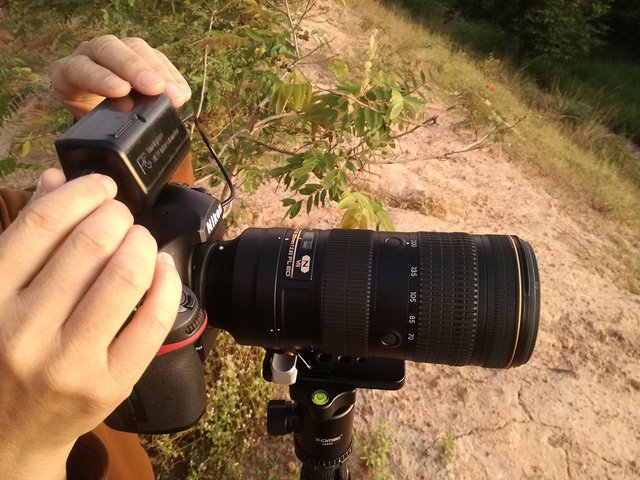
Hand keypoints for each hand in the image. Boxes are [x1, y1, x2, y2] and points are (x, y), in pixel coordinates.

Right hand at [0, 170, 180, 479]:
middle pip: (90, 244)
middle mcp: (24, 329)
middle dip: (118, 216)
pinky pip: (153, 321)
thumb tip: (58, 179)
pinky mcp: (109, 384)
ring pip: (125, 277)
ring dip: (143, 244)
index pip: (43, 224)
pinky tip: (163, 269)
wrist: (9, 432)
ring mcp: (69, 361)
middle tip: (122, 216)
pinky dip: (167, 283)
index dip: (82, 193)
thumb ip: (26, 235)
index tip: (102, 185)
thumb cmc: (4, 352)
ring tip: (140, 240)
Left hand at [51, 35, 191, 117]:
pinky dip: (172, 76)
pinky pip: (158, 57)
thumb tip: (128, 133)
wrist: (96, 112)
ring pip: (136, 48)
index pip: (80, 68)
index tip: (121, 91)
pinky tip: (181, 92)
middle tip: (155, 88)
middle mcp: (90, 55)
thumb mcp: (86, 126)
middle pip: (109, 48)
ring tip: (175, 95)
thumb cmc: (90, 120)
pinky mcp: (141, 55)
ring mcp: (117, 51)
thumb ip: (98, 128)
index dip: (100, 78)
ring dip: (159, 72)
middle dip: (134, 68)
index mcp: (68, 73)